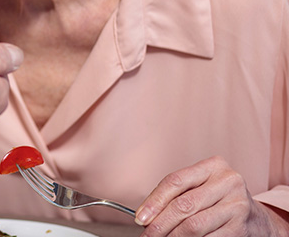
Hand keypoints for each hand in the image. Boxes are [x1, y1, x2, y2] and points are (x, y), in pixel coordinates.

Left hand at [136, 156, 288, 235]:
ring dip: (173, 236)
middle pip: (183, 205)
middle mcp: (228, 182)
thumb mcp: (201, 187)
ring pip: (194, 225)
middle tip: (147, 234)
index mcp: (214, 166)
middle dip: (160, 223)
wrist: (256, 219)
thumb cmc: (219, 200)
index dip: (154, 201)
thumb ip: (177, 194)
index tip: (140, 218)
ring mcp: (237, 206)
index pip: (175, 181)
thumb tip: (146, 214)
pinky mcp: (240, 228)